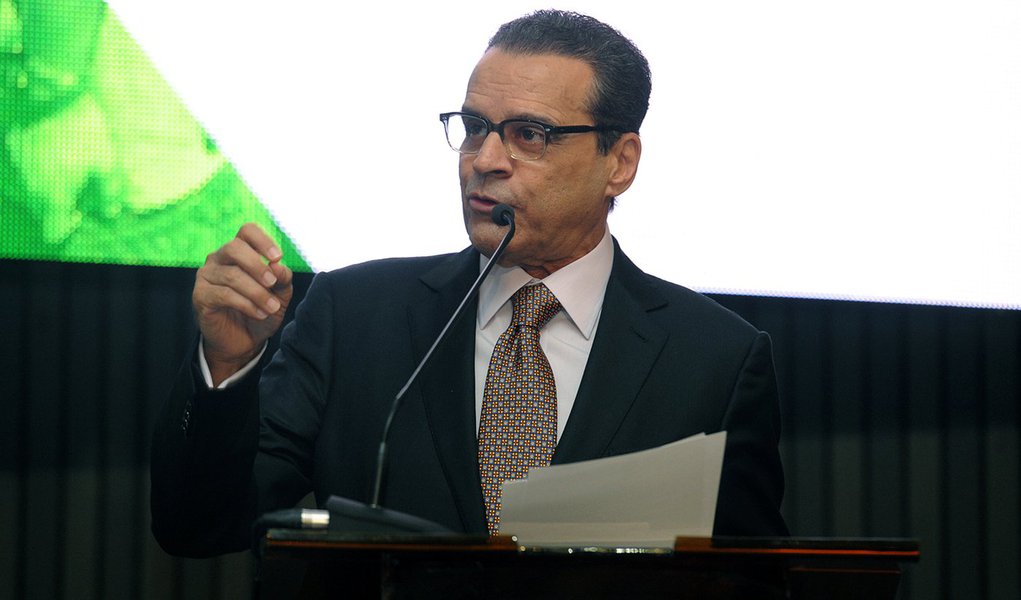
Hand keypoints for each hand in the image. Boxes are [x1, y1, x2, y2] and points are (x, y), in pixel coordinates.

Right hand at [193, 223, 293, 384]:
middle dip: (257, 266)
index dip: (263, 240)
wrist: (243, 342)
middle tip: (273, 283)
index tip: (278, 257)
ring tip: (272, 308)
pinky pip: (224, 294)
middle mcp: (219, 258)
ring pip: (232, 275)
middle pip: (235, 247)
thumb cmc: (261, 311)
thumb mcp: (279, 295)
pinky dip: (246, 304)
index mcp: (239, 251)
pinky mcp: (200, 296)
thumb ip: (282, 278)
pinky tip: (259, 313)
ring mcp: (206, 276)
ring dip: (257, 293)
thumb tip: (278, 265)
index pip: (247, 231)